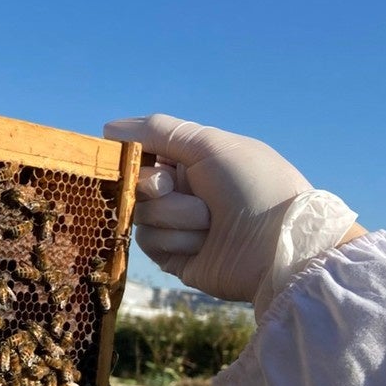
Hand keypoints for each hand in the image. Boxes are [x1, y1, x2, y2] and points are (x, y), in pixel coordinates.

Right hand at [103, 114, 359, 309]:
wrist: (278, 247)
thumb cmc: (253, 186)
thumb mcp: (210, 146)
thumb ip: (159, 131)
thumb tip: (107, 129)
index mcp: (192, 158)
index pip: (141, 151)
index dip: (134, 155)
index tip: (143, 159)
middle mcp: (182, 190)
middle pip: (134, 184)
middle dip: (155, 186)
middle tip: (178, 188)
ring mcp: (177, 224)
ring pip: (140, 215)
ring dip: (175, 216)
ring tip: (209, 223)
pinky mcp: (173, 256)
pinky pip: (148, 243)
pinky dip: (176, 241)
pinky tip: (203, 245)